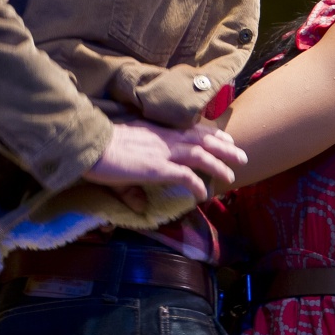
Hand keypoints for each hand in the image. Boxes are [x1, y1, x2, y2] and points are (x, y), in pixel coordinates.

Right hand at [85, 121, 247, 202]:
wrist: (92, 147)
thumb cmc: (103, 149)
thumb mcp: (125, 156)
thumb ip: (135, 178)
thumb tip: (139, 205)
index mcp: (159, 131)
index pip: (192, 129)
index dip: (212, 134)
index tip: (226, 139)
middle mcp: (166, 138)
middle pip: (203, 140)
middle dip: (225, 148)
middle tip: (242, 155)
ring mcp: (163, 152)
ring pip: (201, 155)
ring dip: (219, 165)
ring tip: (231, 177)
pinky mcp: (158, 168)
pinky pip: (185, 175)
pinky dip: (197, 184)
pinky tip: (204, 194)